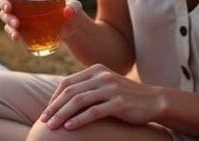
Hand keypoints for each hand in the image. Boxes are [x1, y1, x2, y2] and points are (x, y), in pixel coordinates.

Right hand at [0, 0, 82, 44]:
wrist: (70, 29)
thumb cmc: (70, 10)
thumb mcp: (75, 7)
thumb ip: (73, 7)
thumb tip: (67, 11)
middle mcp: (20, 2)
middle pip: (3, 0)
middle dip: (3, 3)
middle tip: (9, 8)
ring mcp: (20, 17)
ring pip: (6, 16)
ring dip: (8, 20)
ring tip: (16, 26)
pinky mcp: (22, 30)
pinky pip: (12, 31)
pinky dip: (13, 34)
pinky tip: (17, 38)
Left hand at [39, 63, 164, 129]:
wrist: (154, 101)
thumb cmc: (125, 96)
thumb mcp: (105, 86)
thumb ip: (87, 87)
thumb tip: (63, 99)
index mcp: (95, 70)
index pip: (67, 82)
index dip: (54, 97)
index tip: (47, 111)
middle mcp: (101, 76)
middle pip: (70, 92)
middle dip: (54, 107)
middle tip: (44, 120)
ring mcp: (110, 89)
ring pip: (79, 101)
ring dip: (62, 115)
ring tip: (52, 126)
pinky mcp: (119, 103)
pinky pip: (94, 112)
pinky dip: (79, 120)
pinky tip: (69, 127)